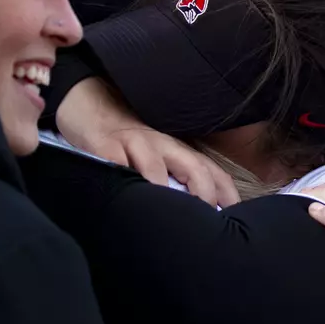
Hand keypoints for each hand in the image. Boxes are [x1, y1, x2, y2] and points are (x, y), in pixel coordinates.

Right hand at [56, 77, 242, 206]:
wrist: (88, 104)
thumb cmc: (127, 140)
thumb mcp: (157, 156)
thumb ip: (177, 179)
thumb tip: (201, 213)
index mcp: (177, 151)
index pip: (212, 171)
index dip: (227, 193)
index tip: (236, 217)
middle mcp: (161, 146)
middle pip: (193, 166)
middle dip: (205, 192)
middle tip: (207, 219)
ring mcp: (133, 144)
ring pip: (154, 166)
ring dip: (164, 188)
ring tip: (168, 215)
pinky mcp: (104, 147)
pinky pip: (114, 164)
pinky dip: (122, 179)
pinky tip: (126, 198)